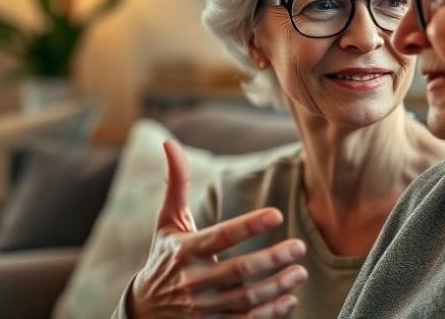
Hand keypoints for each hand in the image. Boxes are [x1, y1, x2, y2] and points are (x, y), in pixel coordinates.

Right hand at [128, 140, 307, 317]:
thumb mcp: (167, 223)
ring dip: (278, 286)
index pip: (221, 236)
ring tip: (300, 271)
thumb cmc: (163, 259)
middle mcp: (194, 281)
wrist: (143, 312)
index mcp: (185, 251)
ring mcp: (203, 308)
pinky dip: (271, 312)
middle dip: (273, 258)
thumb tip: (169, 143)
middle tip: (300, 246)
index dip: (249, 225)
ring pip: (247, 298)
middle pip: (240, 270)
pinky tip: (290, 299)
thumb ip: (176, 185)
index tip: (277, 214)